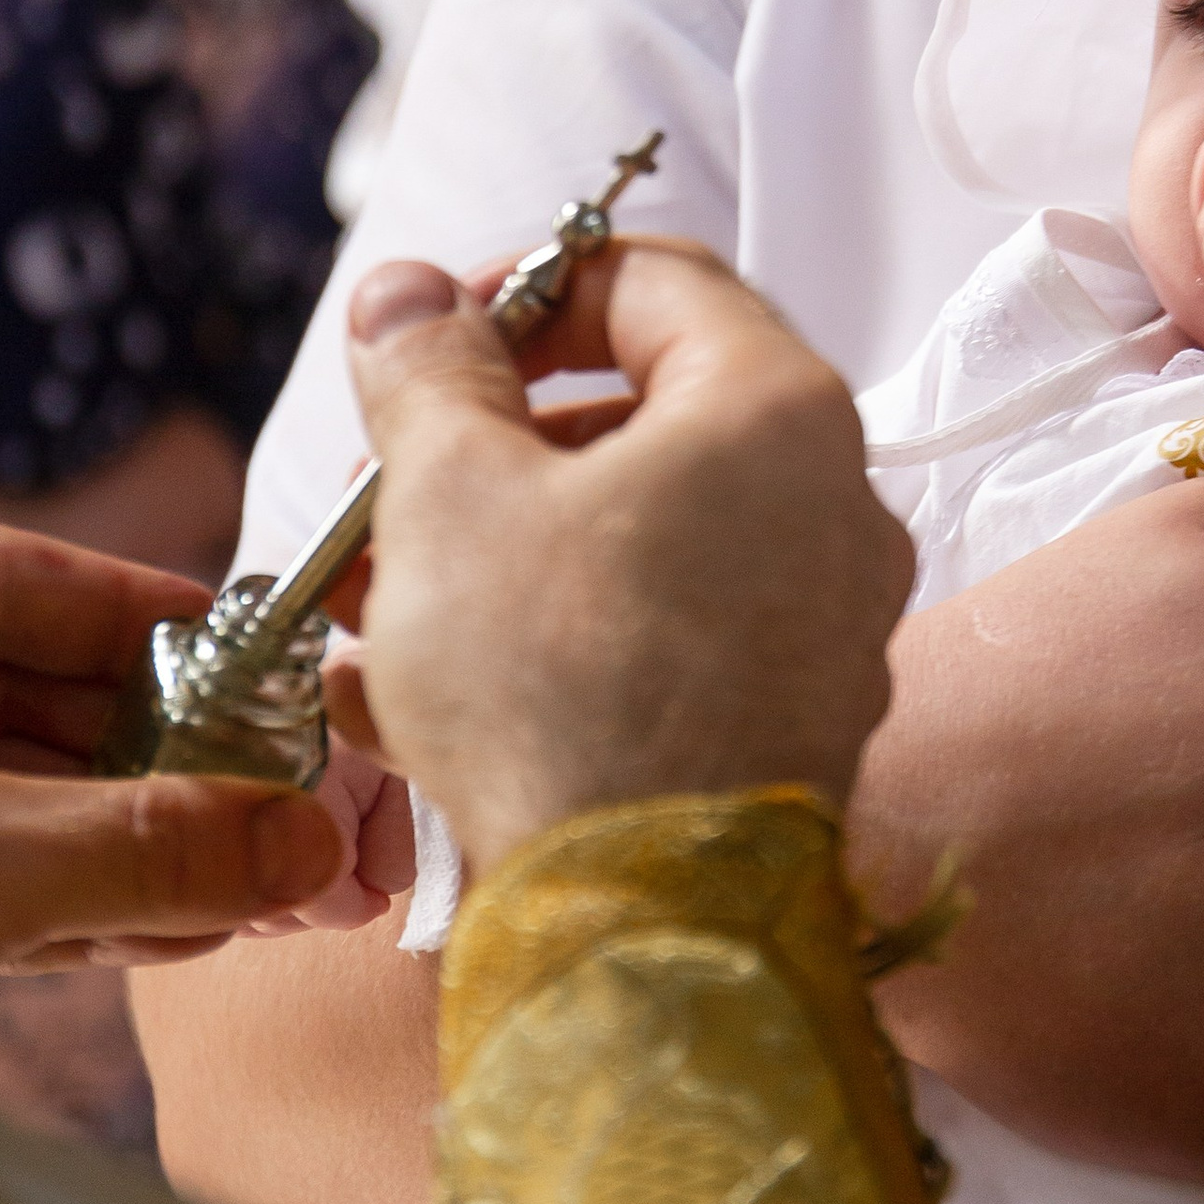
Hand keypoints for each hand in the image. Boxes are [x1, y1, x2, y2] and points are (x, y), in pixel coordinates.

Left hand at [0, 521, 346, 1033]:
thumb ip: (134, 847)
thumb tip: (307, 841)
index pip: (10, 577)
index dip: (141, 612)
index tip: (255, 661)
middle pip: (35, 698)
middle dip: (171, 760)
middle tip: (286, 808)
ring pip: (24, 806)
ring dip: (150, 852)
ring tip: (265, 889)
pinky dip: (89, 912)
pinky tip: (185, 933)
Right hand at [343, 239, 911, 873]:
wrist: (642, 926)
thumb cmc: (560, 690)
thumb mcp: (452, 493)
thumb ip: (430, 371)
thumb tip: (409, 293)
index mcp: (779, 410)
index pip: (656, 277)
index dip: (527, 285)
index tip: (431, 333)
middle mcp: (836, 505)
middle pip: (648, 416)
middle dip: (491, 444)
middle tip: (385, 477)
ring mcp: (827, 622)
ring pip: (641, 540)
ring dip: (498, 550)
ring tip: (368, 601)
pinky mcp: (793, 720)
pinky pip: (662, 640)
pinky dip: (554, 642)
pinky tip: (424, 696)